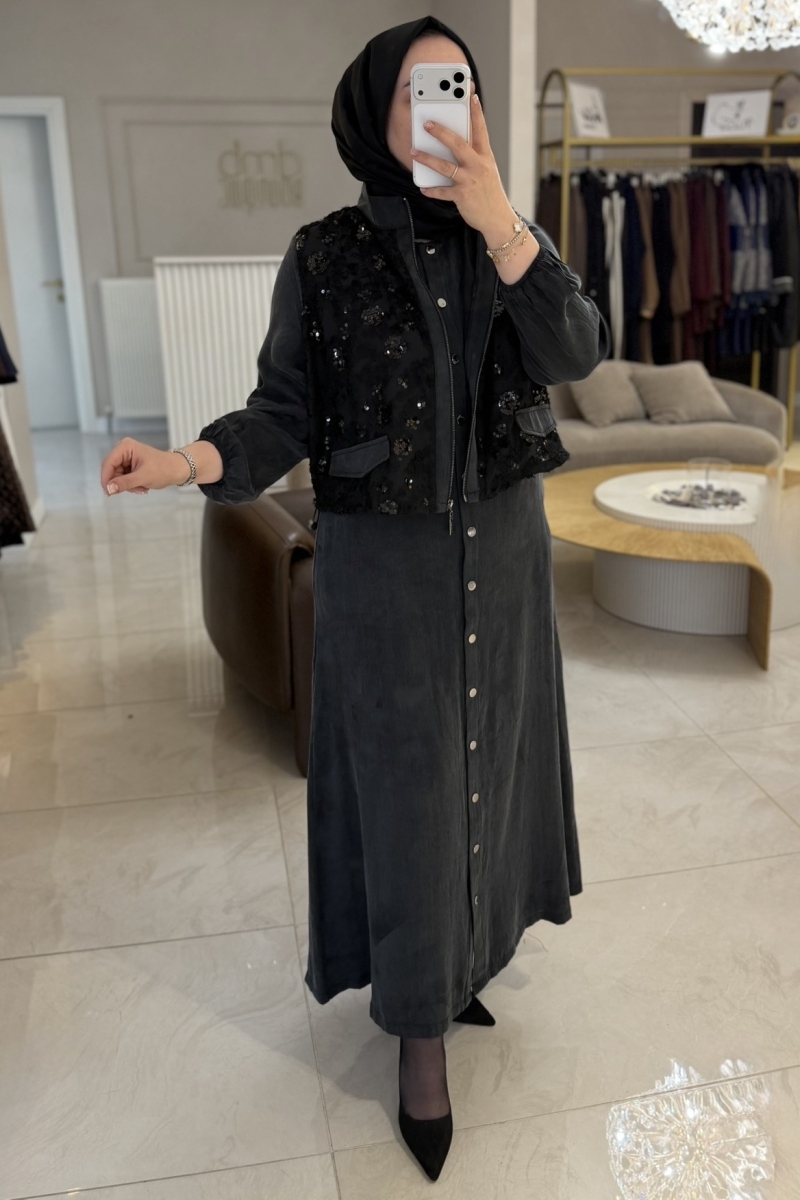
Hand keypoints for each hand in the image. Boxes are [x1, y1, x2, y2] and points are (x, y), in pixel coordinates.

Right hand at [100, 438, 187, 495]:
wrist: (177, 470)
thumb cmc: (163, 470)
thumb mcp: (143, 477)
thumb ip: (124, 483)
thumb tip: (108, 489)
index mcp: (125, 447)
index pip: (108, 463)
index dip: (106, 478)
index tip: (108, 493)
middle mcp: (123, 450)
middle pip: (112, 471)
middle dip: (122, 483)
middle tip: (136, 490)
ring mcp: (126, 458)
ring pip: (117, 477)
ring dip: (128, 486)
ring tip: (142, 488)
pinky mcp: (129, 465)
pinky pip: (123, 478)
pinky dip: (131, 485)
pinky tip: (142, 486)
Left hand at [410, 94, 539, 283]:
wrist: (498, 219)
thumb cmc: (490, 193)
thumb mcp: (487, 171)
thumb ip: (474, 157)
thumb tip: (455, 146)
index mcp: (485, 157)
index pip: (481, 130)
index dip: (476, 113)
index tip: (471, 96)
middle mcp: (478, 166)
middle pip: (458, 144)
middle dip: (441, 132)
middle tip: (427, 123)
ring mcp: (470, 181)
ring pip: (445, 167)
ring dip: (427, 158)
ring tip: (414, 152)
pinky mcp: (462, 196)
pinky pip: (443, 192)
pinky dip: (432, 190)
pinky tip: (422, 188)